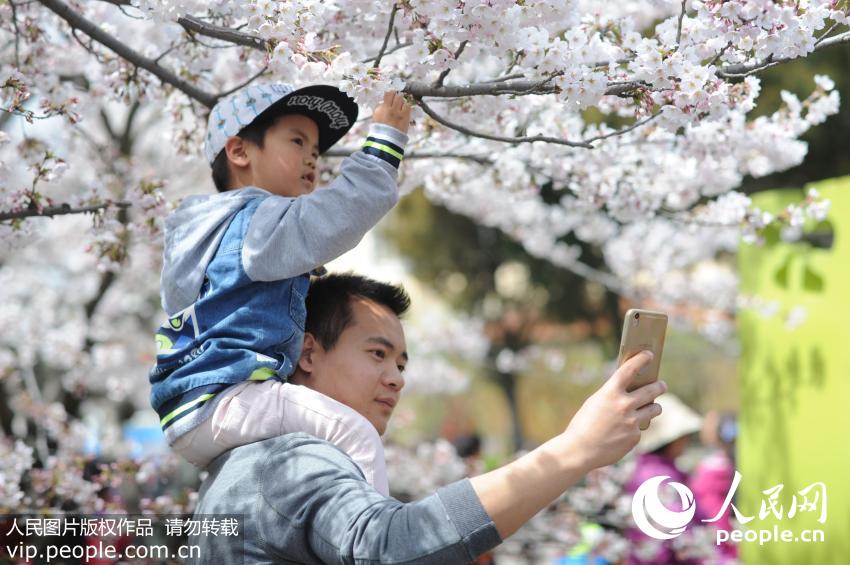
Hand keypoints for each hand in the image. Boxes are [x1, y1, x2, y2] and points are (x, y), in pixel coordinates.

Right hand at [372, 91, 411, 132]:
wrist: (387, 140)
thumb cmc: (380, 130)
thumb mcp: (376, 117)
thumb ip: (380, 107)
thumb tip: (384, 101)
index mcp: (382, 108)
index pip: (388, 94)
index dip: (390, 93)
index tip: (391, 95)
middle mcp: (390, 108)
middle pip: (396, 95)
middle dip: (397, 96)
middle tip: (397, 100)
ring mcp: (399, 112)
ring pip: (402, 99)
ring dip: (402, 101)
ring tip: (400, 106)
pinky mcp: (406, 117)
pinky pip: (408, 106)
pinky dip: (406, 106)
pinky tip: (404, 110)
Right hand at [559, 351, 665, 470]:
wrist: (580, 450)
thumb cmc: (583, 424)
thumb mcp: (595, 402)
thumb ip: (613, 395)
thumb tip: (632, 390)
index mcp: (610, 392)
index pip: (630, 369)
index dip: (641, 359)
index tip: (649, 355)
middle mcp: (624, 405)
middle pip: (652, 389)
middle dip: (660, 386)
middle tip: (662, 385)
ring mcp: (632, 422)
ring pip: (655, 409)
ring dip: (655, 407)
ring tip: (653, 407)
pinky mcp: (635, 437)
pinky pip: (641, 428)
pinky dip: (635, 428)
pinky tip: (623, 432)